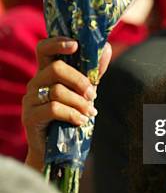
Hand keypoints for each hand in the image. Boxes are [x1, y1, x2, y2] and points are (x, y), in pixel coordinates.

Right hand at [22, 37, 111, 170]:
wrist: (56, 150)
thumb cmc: (70, 116)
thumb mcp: (83, 92)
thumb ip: (93, 72)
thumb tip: (107, 48)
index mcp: (46, 73)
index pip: (44, 48)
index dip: (57, 42)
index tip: (75, 45)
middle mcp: (35, 83)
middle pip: (55, 68)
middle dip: (79, 80)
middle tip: (93, 94)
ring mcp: (30, 100)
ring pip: (57, 91)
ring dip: (79, 102)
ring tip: (90, 113)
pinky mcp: (30, 117)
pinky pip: (54, 109)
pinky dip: (72, 114)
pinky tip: (81, 121)